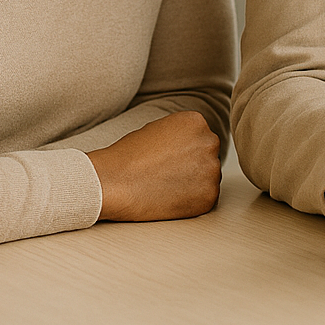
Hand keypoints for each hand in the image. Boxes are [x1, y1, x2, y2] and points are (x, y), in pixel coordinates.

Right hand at [87, 111, 220, 221]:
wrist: (112, 182)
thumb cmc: (127, 156)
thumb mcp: (159, 129)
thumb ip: (182, 135)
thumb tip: (194, 146)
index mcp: (197, 122)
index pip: (200, 138)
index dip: (183, 152)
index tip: (166, 160)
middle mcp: (210, 142)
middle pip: (207, 156)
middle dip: (192, 166)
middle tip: (166, 175)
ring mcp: (212, 169)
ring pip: (207, 177)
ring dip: (193, 184)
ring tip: (164, 186)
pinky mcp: (209, 195)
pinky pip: (206, 198)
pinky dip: (191, 202)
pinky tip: (169, 199)